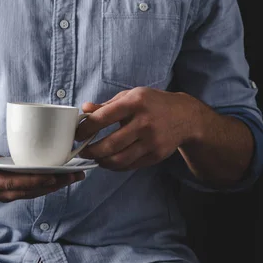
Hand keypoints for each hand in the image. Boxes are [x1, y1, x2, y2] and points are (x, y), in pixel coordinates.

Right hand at [0, 134, 83, 202]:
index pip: (13, 184)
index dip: (33, 181)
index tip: (52, 176)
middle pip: (28, 190)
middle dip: (52, 184)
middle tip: (73, 175)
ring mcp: (3, 193)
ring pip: (32, 192)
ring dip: (54, 185)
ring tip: (74, 176)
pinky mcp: (10, 188)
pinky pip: (31, 188)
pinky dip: (47, 183)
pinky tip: (62, 177)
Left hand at [75, 87, 205, 170]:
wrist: (185, 116)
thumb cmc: (152, 103)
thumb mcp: (131, 96)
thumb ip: (106, 105)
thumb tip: (84, 109)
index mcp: (135, 103)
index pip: (103, 118)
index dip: (86, 128)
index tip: (77, 134)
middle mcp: (144, 122)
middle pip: (110, 144)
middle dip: (91, 151)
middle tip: (81, 151)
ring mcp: (152, 141)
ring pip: (120, 159)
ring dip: (101, 161)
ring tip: (94, 157)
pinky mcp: (156, 155)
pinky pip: (130, 165)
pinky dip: (116, 166)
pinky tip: (108, 161)